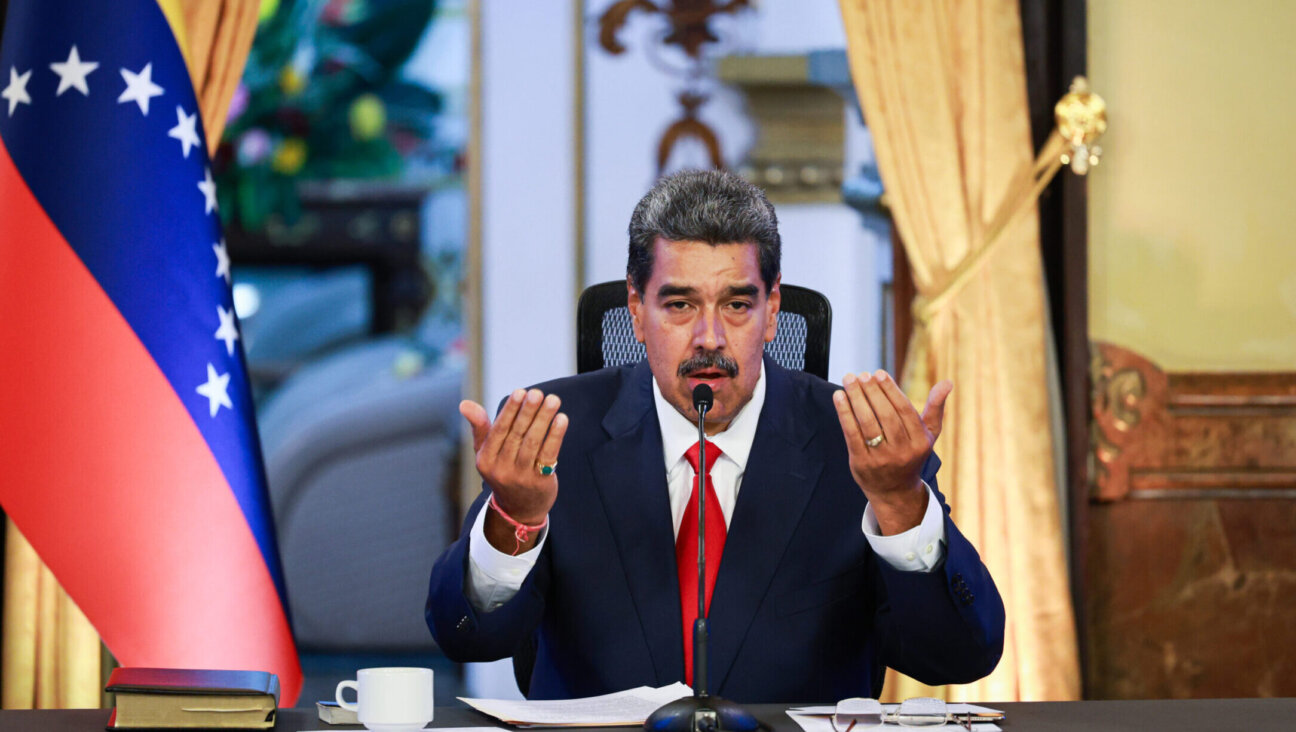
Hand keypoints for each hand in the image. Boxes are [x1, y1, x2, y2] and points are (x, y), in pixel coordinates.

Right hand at [460, 388, 568, 552]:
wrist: (520, 509)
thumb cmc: (503, 470)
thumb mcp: (486, 453)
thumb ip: (480, 427)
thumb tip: (464, 403)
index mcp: (485, 460)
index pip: (498, 430)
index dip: (510, 410)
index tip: (520, 391)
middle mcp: (501, 470)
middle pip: (516, 435)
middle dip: (528, 411)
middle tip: (539, 393)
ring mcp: (521, 477)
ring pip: (533, 443)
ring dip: (544, 419)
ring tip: (553, 400)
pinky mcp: (540, 482)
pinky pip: (548, 455)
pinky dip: (556, 435)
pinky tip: (562, 419)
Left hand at [831, 370, 951, 534]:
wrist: (894, 491)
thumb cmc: (911, 454)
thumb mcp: (928, 435)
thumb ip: (935, 408)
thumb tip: (947, 382)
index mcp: (920, 442)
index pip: (904, 410)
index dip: (890, 390)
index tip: (878, 373)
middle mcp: (902, 451)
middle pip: (885, 415)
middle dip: (872, 392)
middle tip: (862, 374)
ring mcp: (881, 459)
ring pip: (867, 423)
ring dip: (856, 398)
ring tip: (849, 379)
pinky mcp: (862, 463)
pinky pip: (852, 434)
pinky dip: (844, 414)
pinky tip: (839, 396)